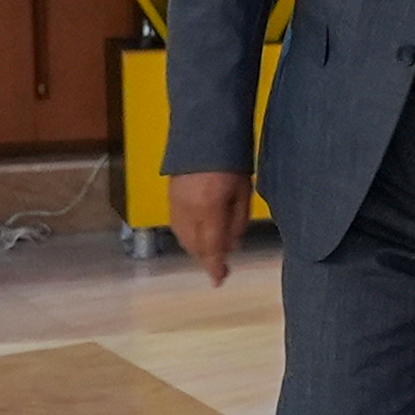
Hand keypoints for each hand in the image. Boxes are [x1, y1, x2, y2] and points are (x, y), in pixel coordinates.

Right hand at [167, 171, 252, 286]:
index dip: (214, 267)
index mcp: (209, 209)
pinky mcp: (170, 197)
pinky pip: (177, 226)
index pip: (211, 247)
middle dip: (206, 258)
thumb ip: (237, 221)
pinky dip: (187, 236)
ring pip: (183, 238)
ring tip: (210, 251)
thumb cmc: (232, 161)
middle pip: (194, 246)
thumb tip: (232, 246)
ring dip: (196, 248)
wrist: (205, 134)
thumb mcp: (243, 192)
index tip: (218, 280)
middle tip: (219, 266)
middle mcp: (188, 210)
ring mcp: (175, 204)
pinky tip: (197, 235)